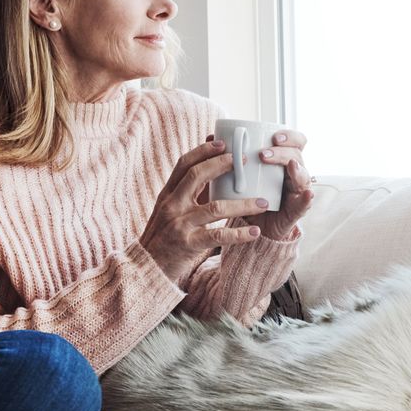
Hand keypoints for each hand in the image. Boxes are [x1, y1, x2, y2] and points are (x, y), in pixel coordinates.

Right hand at [141, 139, 272, 285]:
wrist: (147, 268)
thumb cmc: (164, 237)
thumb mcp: (171, 210)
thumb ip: (189, 193)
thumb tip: (213, 170)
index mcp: (168, 194)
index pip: (183, 164)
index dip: (203, 151)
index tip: (222, 142)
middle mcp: (172, 205)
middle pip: (196, 176)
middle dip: (222, 165)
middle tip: (245, 161)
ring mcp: (179, 224)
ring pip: (214, 208)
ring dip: (242, 204)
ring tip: (263, 202)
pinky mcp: (188, 244)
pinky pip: (217, 236)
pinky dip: (238, 234)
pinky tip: (255, 232)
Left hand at [237, 129, 314, 240]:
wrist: (253, 228)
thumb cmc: (248, 198)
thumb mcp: (240, 176)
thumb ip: (230, 158)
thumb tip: (212, 138)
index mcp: (283, 162)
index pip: (294, 141)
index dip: (289, 136)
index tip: (273, 136)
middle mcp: (294, 173)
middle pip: (297, 155)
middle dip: (283, 152)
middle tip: (264, 154)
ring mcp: (297, 191)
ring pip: (303, 175)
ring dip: (296, 169)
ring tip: (289, 166)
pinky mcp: (296, 210)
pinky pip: (305, 204)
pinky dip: (307, 198)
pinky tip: (308, 194)